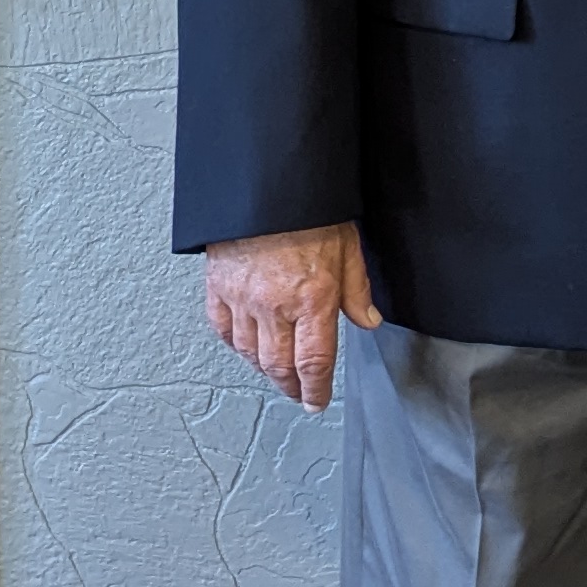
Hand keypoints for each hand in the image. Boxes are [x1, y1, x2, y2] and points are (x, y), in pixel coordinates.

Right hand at [203, 224, 380, 408]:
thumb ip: (356, 289)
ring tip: (276, 371)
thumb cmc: (310, 210)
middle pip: (279, 365)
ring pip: (250, 352)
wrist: (267, 184)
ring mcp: (243, 299)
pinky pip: (223, 329)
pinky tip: (246, 346)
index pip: (314, 362)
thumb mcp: (348, 245)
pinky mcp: (218, 288)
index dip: (316, 390)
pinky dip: (235, 344)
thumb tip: (368, 320)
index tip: (316, 401)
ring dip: (265, 368)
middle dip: (291, 386)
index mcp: (313, 298)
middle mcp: (275, 305)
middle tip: (298, 393)